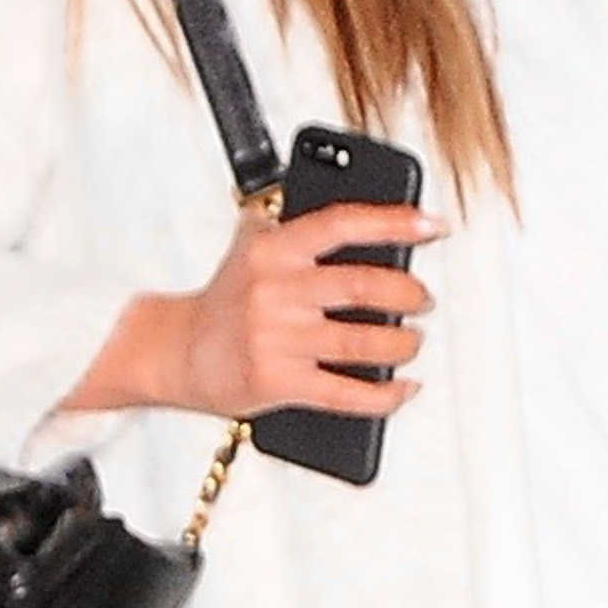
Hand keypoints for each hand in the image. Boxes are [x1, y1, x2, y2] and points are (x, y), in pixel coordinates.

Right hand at [67, 200, 440, 418]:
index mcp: (274, 250)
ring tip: (411, 340)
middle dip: (409, 294)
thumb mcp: (251, 247)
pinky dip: (386, 395)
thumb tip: (366, 212)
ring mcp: (277, 339)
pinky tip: (404, 387)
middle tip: (423, 299)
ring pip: (365, 343)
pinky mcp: (278, 383)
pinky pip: (347, 394)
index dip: (394, 221)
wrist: (173, 351)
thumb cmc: (225, 299)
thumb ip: (296, 226)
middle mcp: (275, 291)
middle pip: (364, 287)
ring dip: (403, 344)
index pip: (342, 223)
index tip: (434, 225)